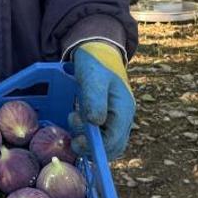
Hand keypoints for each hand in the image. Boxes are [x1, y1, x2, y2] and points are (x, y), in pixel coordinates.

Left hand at [69, 42, 134, 160]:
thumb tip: (96, 123)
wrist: (97, 49)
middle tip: (74, 139)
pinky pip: (101, 133)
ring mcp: (117, 116)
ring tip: (74, 120)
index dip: (98, 148)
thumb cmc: (95, 63)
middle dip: (93, 148)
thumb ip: (94, 100)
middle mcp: (123, 116)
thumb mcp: (93, 79)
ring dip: (89, 140)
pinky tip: (76, 123)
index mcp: (124, 109)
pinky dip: (89, 134)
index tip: (79, 143)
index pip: (115, 140)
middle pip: (113, 146)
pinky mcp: (108, 115)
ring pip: (107, 141)